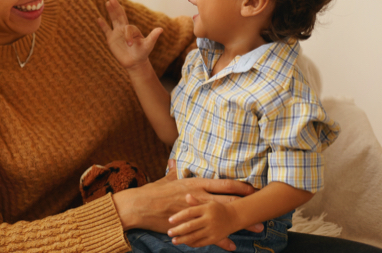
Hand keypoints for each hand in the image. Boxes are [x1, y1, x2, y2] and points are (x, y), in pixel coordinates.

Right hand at [97, 0, 162, 69]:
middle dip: (116, 8)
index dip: (128, 36)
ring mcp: (117, 33)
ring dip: (110, 11)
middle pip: (120, 16)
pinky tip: (98, 19)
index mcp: (132, 29)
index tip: (129, 45)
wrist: (135, 62)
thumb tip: (161, 29)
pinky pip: (106, 30)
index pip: (128, 28)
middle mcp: (124, 29)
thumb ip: (153, 37)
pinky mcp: (111, 39)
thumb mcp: (148, 45)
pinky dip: (102, 25)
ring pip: (113, 20)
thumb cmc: (142, 53)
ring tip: (107, 2)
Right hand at [112, 163, 261, 250]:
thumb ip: (173, 171)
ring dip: (241, 223)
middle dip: (248, 204)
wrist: (141, 206)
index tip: (254, 187)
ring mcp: (196, 211)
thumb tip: (174, 162)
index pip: (224, 183)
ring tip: (258, 228)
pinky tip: (232, 246)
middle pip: (229, 199)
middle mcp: (199, 196)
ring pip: (223, 217)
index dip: (241, 185)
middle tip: (264, 208)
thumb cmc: (154, 192)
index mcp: (196, 184)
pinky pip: (209, 234)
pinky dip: (222, 240)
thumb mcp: (166, 179)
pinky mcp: (191, 225)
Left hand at [167, 196, 240, 247]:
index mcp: (206, 208)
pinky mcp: (215, 238)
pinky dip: (192, 243)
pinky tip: (185, 243)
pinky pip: (201, 242)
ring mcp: (212, 229)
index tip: (169, 220)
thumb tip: (187, 196)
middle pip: (190, 226)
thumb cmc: (216, 208)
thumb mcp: (207, 202)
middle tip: (169, 232)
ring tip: (174, 240)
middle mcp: (209, 219)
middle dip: (178, 230)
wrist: (234, 216)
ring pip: (195, 236)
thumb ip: (196, 202)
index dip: (178, 216)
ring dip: (183, 239)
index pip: (189, 212)